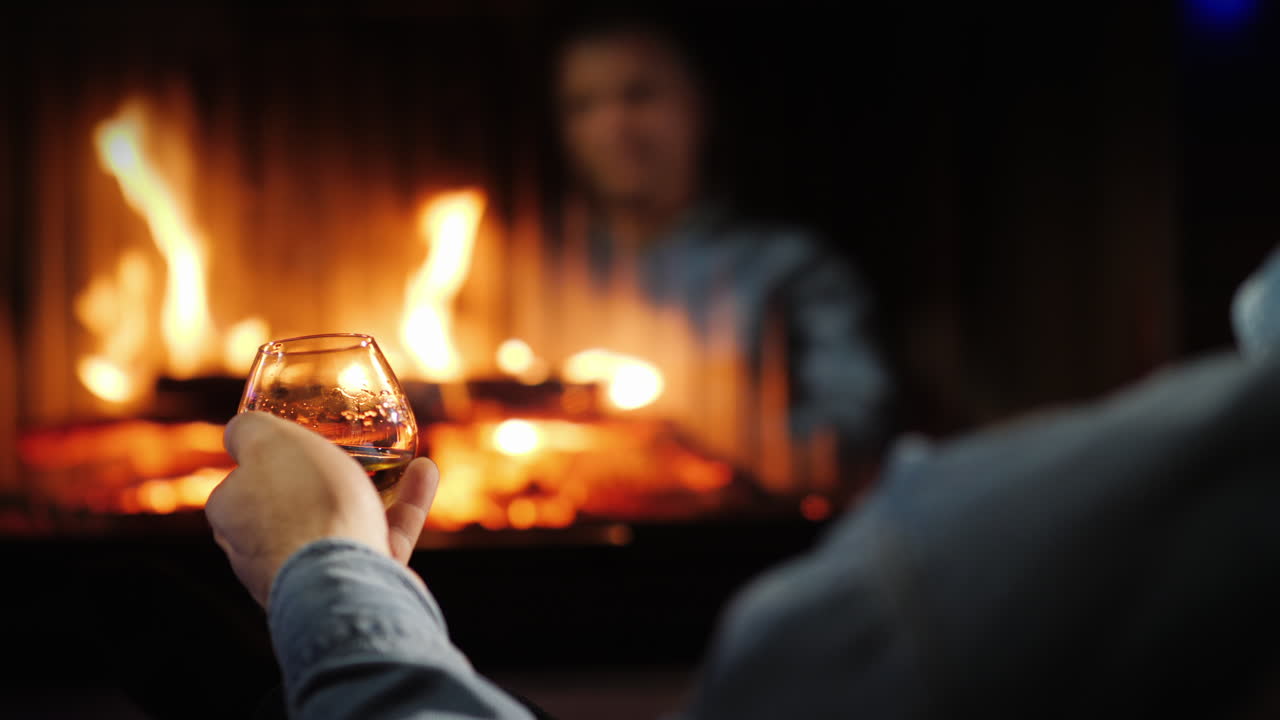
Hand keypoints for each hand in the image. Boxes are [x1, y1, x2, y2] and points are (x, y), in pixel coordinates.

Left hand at [206, 411, 439, 606]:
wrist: (346, 579)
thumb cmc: (304, 506)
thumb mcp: (267, 442)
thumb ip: (248, 430)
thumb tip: (240, 431)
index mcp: (233, 518)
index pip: (240, 482)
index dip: (265, 458)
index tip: (296, 437)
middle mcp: (264, 552)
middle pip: (293, 505)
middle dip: (322, 478)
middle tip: (350, 446)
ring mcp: (312, 572)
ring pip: (343, 522)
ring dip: (373, 487)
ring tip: (402, 455)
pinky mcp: (357, 584)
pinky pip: (382, 538)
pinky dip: (405, 505)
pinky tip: (426, 471)